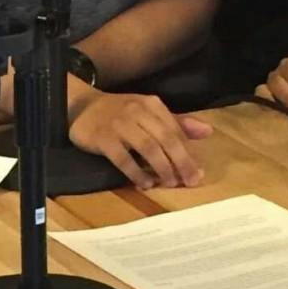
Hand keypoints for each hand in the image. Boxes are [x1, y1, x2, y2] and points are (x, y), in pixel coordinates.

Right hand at [68, 90, 211, 187]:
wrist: (81, 106)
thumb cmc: (119, 112)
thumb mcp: (148, 112)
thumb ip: (177, 123)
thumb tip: (207, 131)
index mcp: (152, 105)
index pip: (176, 130)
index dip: (189, 153)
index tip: (198, 173)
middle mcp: (137, 111)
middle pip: (166, 139)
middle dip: (181, 162)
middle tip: (189, 181)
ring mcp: (119, 124)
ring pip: (147, 148)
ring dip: (162, 168)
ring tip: (169, 183)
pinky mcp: (102, 138)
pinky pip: (123, 158)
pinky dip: (136, 172)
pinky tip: (145, 183)